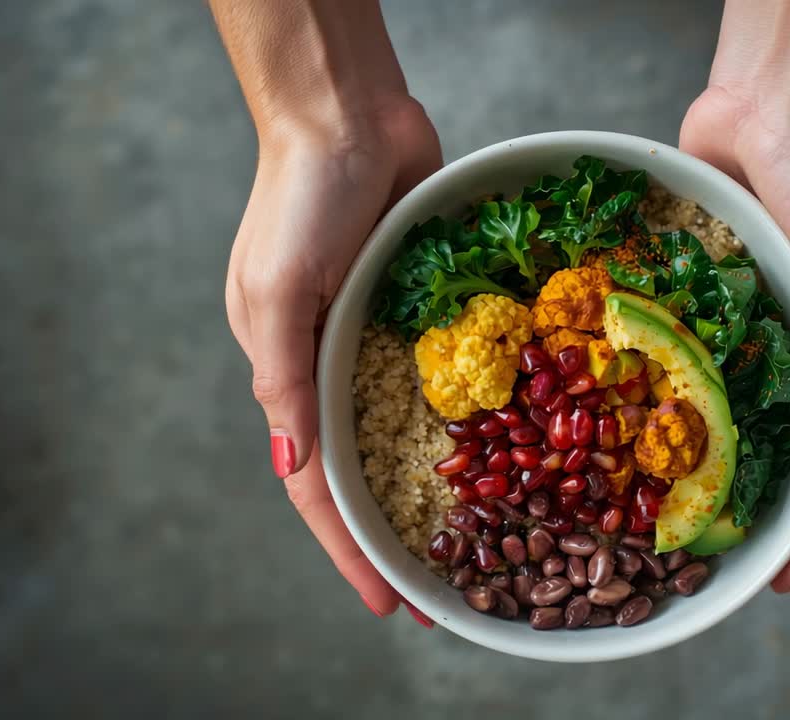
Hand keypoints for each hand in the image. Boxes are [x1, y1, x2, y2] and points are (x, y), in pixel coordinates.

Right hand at [225, 97, 441, 617]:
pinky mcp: (426, 315)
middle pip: (370, 475)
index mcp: (290, 375)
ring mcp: (384, 344)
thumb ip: (284, 378)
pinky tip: (511, 450)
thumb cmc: (301, 199)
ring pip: (414, 437)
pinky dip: (475, 420)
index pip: (319, 488)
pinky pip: (453, 380)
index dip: (352, 551)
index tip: (388, 604)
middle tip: (447, 591)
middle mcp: (337, 369)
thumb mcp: (277, 292)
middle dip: (401, 538)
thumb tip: (291, 464)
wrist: (349, 116)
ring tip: (485, 538)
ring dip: (443, 490)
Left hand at [680, 84, 789, 590]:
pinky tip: (630, 430)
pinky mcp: (707, 293)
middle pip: (784, 446)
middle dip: (759, 505)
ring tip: (666, 513)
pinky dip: (668, 393)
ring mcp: (752, 322)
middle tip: (716, 560)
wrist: (770, 99)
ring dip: (708, 460)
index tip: (786, 573)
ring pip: (732, 410)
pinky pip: (688, 356)